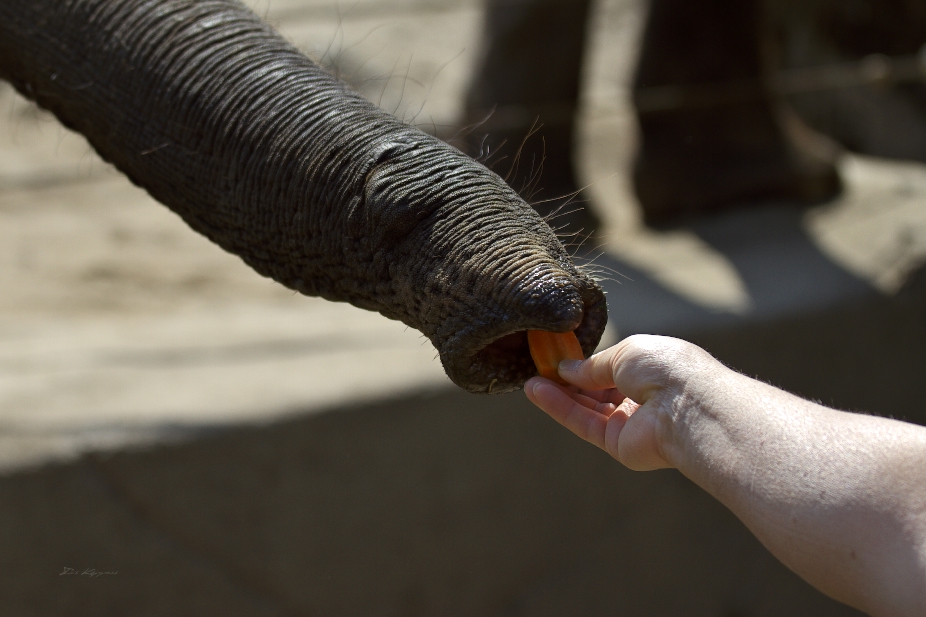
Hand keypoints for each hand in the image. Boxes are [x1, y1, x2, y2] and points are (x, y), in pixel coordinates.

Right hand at [524, 334, 696, 470]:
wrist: (688, 407)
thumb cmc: (666, 369)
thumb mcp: (625, 352)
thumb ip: (593, 364)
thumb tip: (566, 368)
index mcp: (650, 370)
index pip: (610, 368)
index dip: (584, 363)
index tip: (556, 355)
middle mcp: (641, 398)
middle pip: (595, 391)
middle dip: (567, 380)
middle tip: (538, 368)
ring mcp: (630, 423)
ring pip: (586, 408)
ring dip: (557, 394)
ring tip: (530, 381)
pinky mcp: (618, 444)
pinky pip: (584, 424)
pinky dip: (560, 408)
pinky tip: (538, 392)